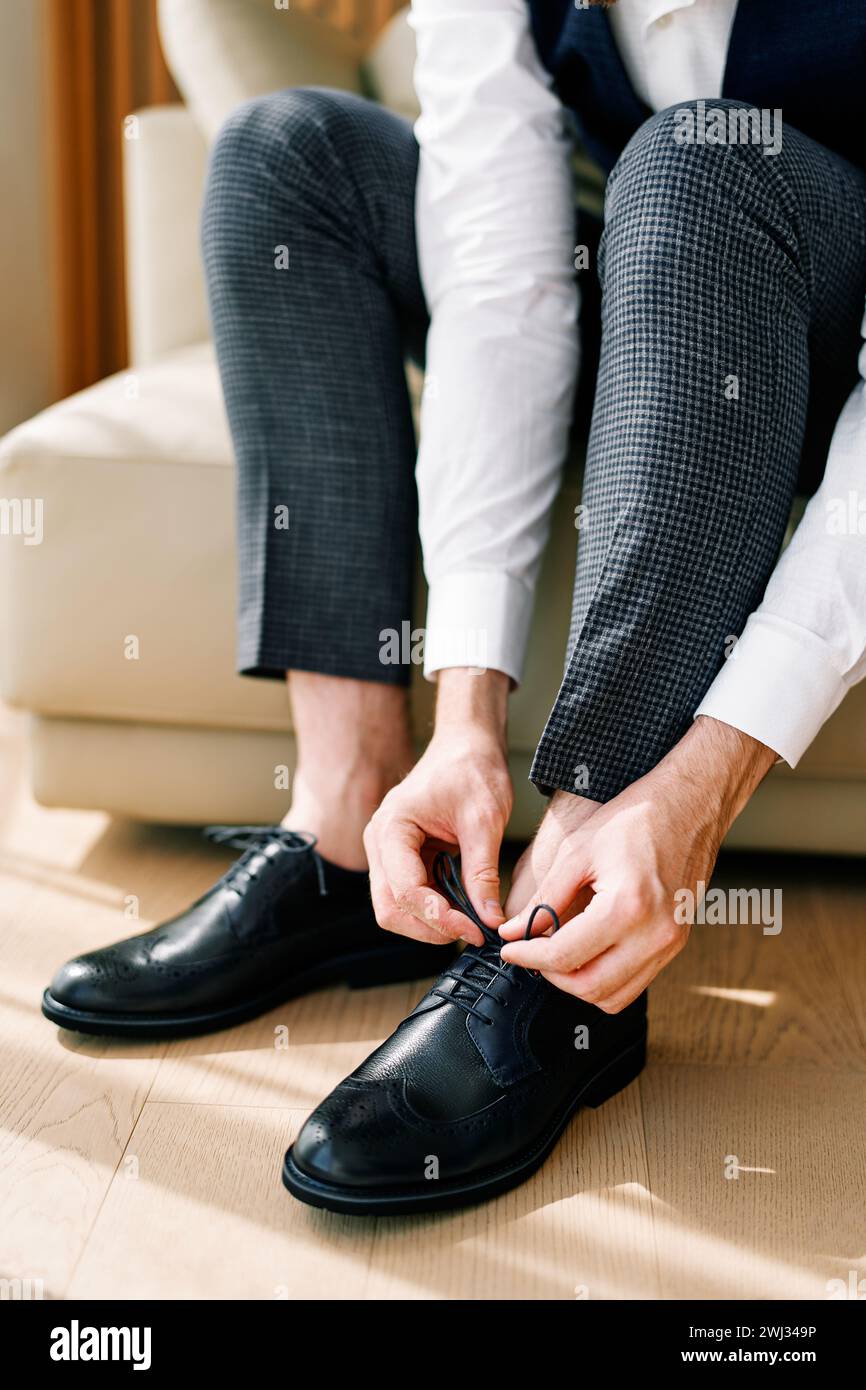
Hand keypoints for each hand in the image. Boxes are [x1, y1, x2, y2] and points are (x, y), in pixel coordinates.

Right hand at [364, 669, 512, 946]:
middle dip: (430, 927)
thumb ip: (483, 873)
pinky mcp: (403, 860)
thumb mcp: (484, 821)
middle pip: (390, 908)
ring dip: (431, 923)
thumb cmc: (471, 770)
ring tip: (471, 922)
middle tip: (473, 932)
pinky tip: (464, 909)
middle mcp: (380, 843)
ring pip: (397, 909)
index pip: (404, 890)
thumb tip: (490, 921)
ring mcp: (388, 853)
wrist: (466, 746)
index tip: (477, 928)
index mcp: (391, 828)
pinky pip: (411, 896)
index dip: (439, 917)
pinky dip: (435, 910)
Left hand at [499, 717, 776, 1010]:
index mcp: (627, 907)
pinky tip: (588, 951)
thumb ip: (545, 897)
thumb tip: (514, 932)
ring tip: (558, 953)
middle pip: (589, 987)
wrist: (689, 806)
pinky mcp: (676, 945)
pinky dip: (605, 979)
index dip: (528, 957)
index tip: (510, 949)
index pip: (566, 955)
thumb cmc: (635, 820)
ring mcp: (671, 944)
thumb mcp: (578, 851)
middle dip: (551, 976)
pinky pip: (634, 984)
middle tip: (531, 952)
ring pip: (613, 997)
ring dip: (578, 984)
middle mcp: (655, 934)